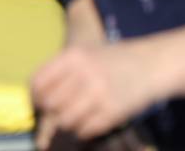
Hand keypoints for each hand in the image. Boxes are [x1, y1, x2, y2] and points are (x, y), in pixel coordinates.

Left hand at [32, 43, 161, 147]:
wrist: (150, 64)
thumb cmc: (111, 60)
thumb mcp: (84, 54)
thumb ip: (60, 71)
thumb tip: (36, 98)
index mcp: (73, 56)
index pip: (38, 83)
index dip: (35, 97)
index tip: (40, 103)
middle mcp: (84, 74)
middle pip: (50, 105)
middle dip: (50, 112)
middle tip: (57, 112)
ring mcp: (99, 94)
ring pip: (65, 121)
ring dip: (66, 123)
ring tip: (74, 118)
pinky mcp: (113, 112)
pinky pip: (85, 130)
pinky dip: (83, 131)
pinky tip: (89, 122)